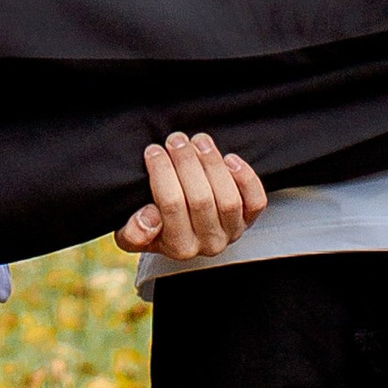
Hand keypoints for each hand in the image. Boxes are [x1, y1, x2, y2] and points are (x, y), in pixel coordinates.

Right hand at [115, 133, 267, 262]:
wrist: (181, 232)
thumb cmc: (155, 226)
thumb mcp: (132, 234)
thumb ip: (133, 232)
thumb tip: (148, 217)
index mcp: (178, 247)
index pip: (171, 205)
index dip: (162, 172)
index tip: (153, 150)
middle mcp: (208, 244)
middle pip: (201, 199)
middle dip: (186, 162)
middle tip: (175, 139)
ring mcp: (232, 232)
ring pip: (228, 198)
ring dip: (213, 164)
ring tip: (198, 141)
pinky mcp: (249, 219)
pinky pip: (255, 200)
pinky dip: (246, 178)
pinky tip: (229, 158)